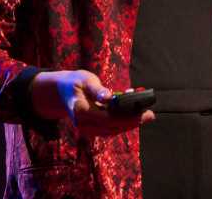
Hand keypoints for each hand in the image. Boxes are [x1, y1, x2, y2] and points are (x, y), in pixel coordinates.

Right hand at [30, 70, 154, 136]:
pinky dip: (122, 124)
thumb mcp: (85, 79)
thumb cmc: (75, 82)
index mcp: (80, 111)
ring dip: (129, 124)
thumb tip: (109, 97)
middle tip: (150, 115)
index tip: (142, 112)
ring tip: (146, 116)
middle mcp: (82, 124)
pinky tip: (134, 117)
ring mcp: (86, 129)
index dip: (127, 117)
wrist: (61, 92)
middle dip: (132, 122)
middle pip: (112, 127)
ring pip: (112, 131)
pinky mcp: (91, 130)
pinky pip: (109, 130)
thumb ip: (97, 89)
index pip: (108, 118)